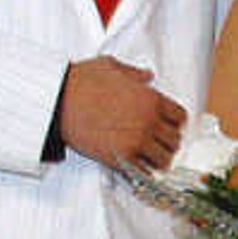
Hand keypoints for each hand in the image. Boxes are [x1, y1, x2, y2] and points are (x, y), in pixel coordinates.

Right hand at [58, 56, 186, 168]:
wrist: (57, 101)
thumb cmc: (80, 81)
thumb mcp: (110, 66)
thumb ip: (133, 73)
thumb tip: (147, 76)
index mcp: (151, 98)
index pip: (180, 117)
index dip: (173, 122)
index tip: (165, 125)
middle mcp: (149, 121)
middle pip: (175, 140)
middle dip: (166, 142)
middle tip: (155, 143)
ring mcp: (137, 141)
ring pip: (165, 159)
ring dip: (157, 158)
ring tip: (146, 156)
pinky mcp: (121, 157)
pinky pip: (145, 172)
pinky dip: (142, 171)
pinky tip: (135, 165)